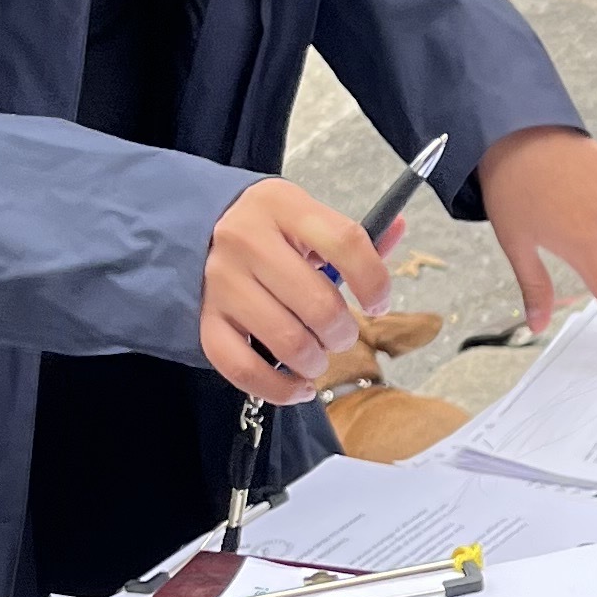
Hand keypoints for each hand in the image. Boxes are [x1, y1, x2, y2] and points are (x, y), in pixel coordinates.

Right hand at [199, 178, 396, 404]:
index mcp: (282, 206)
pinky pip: (245, 369)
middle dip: (343, 332)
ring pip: (288, 342)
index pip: (345, 242)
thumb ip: (352, 234)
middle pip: (319, 304)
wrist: (198, 229)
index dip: (374, 281)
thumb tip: (398, 228)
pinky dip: (280, 389)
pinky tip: (299, 386)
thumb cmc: (268, 230)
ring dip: (316, 362)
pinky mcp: (204, 320)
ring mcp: (220, 282)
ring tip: (318, 356)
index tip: (379, 303)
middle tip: (340, 335)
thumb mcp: (306, 217)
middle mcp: (246, 241)